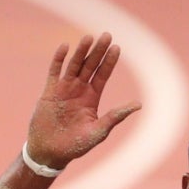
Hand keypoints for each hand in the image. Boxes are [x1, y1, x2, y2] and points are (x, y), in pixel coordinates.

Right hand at [25, 33, 139, 172]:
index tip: (117, 47)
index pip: (103, 75)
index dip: (109, 61)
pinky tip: (65, 47)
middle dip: (98, 51)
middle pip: (90, 66)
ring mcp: (64, 89)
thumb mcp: (99, 131)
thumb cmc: (75, 146)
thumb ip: (116, 116)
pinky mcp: (49, 92)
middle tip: (107, 35)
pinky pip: (54, 71)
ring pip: (74, 65)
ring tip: (88, 37)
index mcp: (92, 98)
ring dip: (81, 51)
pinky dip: (59, 59)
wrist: (49, 153)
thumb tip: (138, 105)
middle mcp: (79, 90)